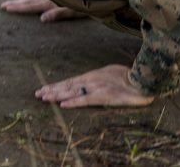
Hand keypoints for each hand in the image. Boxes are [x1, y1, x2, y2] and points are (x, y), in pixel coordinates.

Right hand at [0, 0, 86, 22]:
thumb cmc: (88, 3)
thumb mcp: (74, 10)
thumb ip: (58, 14)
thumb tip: (41, 19)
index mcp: (51, 2)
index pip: (31, 6)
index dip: (18, 8)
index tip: (5, 8)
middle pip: (29, 0)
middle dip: (16, 3)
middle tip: (3, 5)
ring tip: (14, 1)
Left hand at [35, 64, 154, 107]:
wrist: (142, 80)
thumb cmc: (129, 77)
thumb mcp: (110, 73)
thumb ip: (99, 78)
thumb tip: (91, 81)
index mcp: (93, 75)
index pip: (70, 81)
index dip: (57, 85)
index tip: (45, 88)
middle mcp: (91, 80)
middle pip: (67, 85)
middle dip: (52, 90)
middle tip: (38, 94)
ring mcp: (96, 88)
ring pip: (72, 92)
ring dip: (57, 95)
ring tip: (44, 97)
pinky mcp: (103, 96)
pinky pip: (85, 100)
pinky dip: (73, 102)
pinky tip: (62, 105)